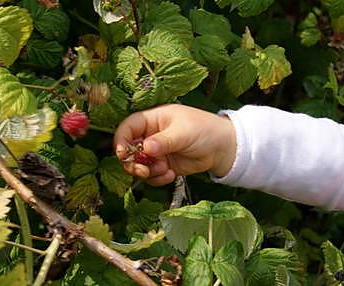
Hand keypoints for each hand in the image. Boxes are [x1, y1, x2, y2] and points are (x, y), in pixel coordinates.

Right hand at [114, 104, 236, 185]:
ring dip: (147, 172)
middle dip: (132, 162)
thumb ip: (163, 141)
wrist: (223, 148)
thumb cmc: (204, 130)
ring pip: (138, 165)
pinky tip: (170, 175)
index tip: (122, 154)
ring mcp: (156, 152)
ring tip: (163, 170)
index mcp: (152, 119)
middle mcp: (151, 135)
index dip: (121, 140)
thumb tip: (145, 148)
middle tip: (143, 171)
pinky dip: (157, 179)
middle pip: (128, 149)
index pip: (128, 127)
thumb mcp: (183, 132)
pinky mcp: (163, 166)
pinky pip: (151, 176)